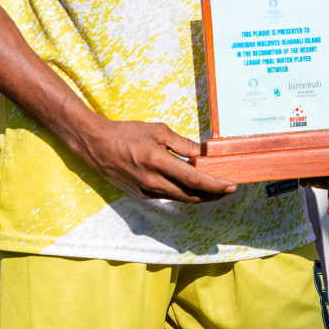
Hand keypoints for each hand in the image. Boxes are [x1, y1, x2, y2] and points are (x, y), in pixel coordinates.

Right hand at [71, 118, 235, 202]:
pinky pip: (168, 196)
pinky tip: (191, 186)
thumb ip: (182, 143)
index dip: (215, 185)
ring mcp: (146, 191)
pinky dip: (183, 193)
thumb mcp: (158, 130)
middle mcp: (153, 182)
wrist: (98, 146)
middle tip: (228, 189)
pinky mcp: (141, 194)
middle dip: (213, 195)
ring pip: (180, 198)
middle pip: (191, 195)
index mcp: (158, 163)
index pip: (194, 179)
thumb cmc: (128, 134)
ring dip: (199, 196)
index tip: (231, 185)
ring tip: (215, 189)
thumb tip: (203, 153)